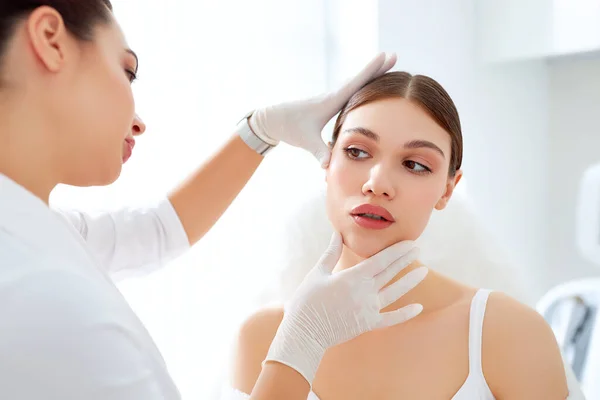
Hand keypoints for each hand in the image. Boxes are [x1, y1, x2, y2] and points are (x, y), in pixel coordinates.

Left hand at [249, 52, 397, 166]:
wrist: (273, 119)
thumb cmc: (289, 127)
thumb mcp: (305, 140)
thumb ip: (319, 151)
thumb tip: (328, 164)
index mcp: (331, 101)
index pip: (356, 83)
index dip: (371, 70)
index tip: (385, 57)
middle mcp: (332, 96)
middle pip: (360, 78)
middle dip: (377, 68)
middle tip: (394, 55)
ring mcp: (331, 98)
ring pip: (355, 83)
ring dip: (370, 74)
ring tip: (385, 65)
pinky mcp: (328, 104)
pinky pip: (350, 91)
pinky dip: (361, 84)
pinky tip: (366, 84)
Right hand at [264, 232, 427, 384]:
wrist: (304, 332)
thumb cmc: (307, 300)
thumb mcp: (318, 272)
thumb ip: (331, 252)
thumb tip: (337, 233)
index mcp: (353, 277)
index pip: (381, 260)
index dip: (397, 251)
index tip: (409, 243)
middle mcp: (365, 292)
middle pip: (390, 273)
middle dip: (405, 260)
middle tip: (418, 249)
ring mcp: (368, 309)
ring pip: (394, 292)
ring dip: (409, 281)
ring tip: (424, 272)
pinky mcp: (368, 324)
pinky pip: (390, 319)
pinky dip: (405, 314)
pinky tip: (419, 308)